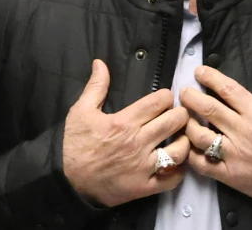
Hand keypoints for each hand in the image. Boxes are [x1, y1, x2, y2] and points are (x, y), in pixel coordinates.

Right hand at [63, 60, 190, 206]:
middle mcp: (138, 143)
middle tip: (176, 116)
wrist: (68, 183)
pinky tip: (175, 163)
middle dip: (179, 114)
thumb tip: (100, 63)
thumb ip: (95, 87)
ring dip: (184, 141)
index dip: (166, 97)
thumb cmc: (75, 146)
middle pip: (175, 121)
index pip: (160, 101)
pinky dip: (179, 171)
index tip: (164, 100)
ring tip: (179, 138)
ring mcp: (143, 167)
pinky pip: (173, 179)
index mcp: (125, 122)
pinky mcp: (144, 187)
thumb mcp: (80, 112)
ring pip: (179, 150)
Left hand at [180, 60, 251, 204]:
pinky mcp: (230, 175)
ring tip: (182, 117)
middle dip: (191, 97)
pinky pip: (203, 164)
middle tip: (182, 92)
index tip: (199, 71)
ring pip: (200, 135)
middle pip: (208, 108)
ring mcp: (234, 154)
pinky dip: (191, 154)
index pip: (228, 89)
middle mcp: (242, 131)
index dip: (210, 77)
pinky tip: (188, 146)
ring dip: (187, 123)